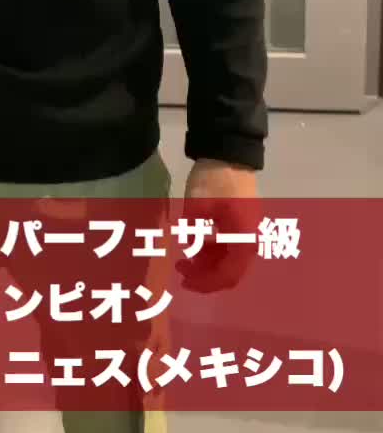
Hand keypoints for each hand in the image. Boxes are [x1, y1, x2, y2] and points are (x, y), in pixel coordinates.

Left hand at [177, 159, 260, 293]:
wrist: (229, 149)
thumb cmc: (214, 180)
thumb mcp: (196, 208)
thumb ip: (192, 234)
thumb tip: (189, 248)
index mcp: (244, 240)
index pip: (227, 275)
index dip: (205, 282)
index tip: (184, 281)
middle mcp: (251, 239)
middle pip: (231, 270)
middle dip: (206, 274)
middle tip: (181, 269)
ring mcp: (248, 229)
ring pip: (230, 258)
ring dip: (208, 261)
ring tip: (185, 256)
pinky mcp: (242, 220)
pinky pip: (230, 244)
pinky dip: (213, 248)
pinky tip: (197, 241)